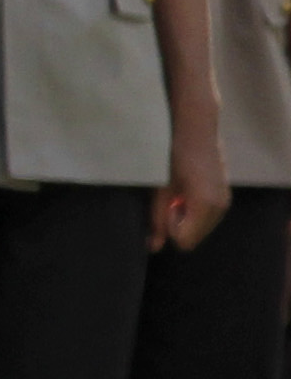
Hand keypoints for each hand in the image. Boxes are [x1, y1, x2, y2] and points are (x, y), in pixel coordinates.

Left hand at [155, 117, 230, 252]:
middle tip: (170, 199)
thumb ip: (157, 219)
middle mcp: (219, 208)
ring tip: (178, 193)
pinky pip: (207, 219)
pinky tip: (187, 191)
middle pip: (194, 239)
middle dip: (178, 225)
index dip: (170, 228)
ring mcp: (225, 203)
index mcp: (204, 205)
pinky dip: (194, 212)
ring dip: (186, 218)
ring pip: (201, 230)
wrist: (195, 129)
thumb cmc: (171, 155)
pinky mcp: (225, 197)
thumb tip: (153, 248)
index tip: (165, 205)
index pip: (185, 242)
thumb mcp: (160, 188)